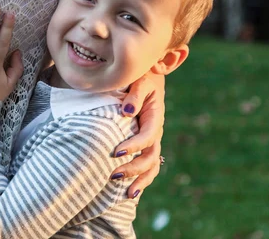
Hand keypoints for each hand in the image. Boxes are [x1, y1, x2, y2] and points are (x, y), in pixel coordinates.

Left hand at [109, 73, 164, 197]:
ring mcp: (153, 139)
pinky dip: (141, 178)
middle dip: (133, 168)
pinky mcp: (146, 143)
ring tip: (127, 194)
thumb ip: (134, 95)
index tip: (115, 152)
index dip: (133, 146)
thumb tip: (127, 111)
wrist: (146, 76)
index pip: (147, 136)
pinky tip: (129, 192)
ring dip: (140, 180)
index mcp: (155, 116)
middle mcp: (156, 130)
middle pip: (150, 156)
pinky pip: (148, 165)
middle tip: (112, 175)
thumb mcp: (139, 80)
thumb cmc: (140, 76)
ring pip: (152, 165)